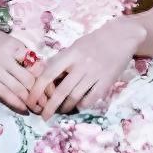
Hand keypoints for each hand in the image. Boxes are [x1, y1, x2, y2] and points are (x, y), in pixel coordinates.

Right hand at [0, 22, 41, 113]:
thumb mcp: (9, 41)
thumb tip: (42, 70)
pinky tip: (24, 109)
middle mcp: (4, 57)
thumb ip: (23, 54)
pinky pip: (4, 94)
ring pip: (18, 89)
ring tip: (39, 109)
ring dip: (30, 101)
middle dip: (40, 93)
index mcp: (14, 46)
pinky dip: (16, 103)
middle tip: (48, 102)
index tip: (52, 88)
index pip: (35, 65)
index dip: (45, 79)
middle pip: (28, 79)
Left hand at [25, 16, 145, 118]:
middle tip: (44, 116)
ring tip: (62, 110)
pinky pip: (92, 98)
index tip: (31, 101)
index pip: (48, 74)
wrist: (121, 36)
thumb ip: (61, 62)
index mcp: (70, 54)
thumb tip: (44, 79)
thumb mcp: (74, 47)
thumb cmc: (93, 42)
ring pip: (75, 96)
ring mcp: (95, 73)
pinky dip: (83, 104)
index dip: (37, 90)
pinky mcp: (107, 81)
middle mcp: (81, 64)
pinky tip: (79, 105)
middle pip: (61, 90)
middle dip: (50, 107)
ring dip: (66, 107)